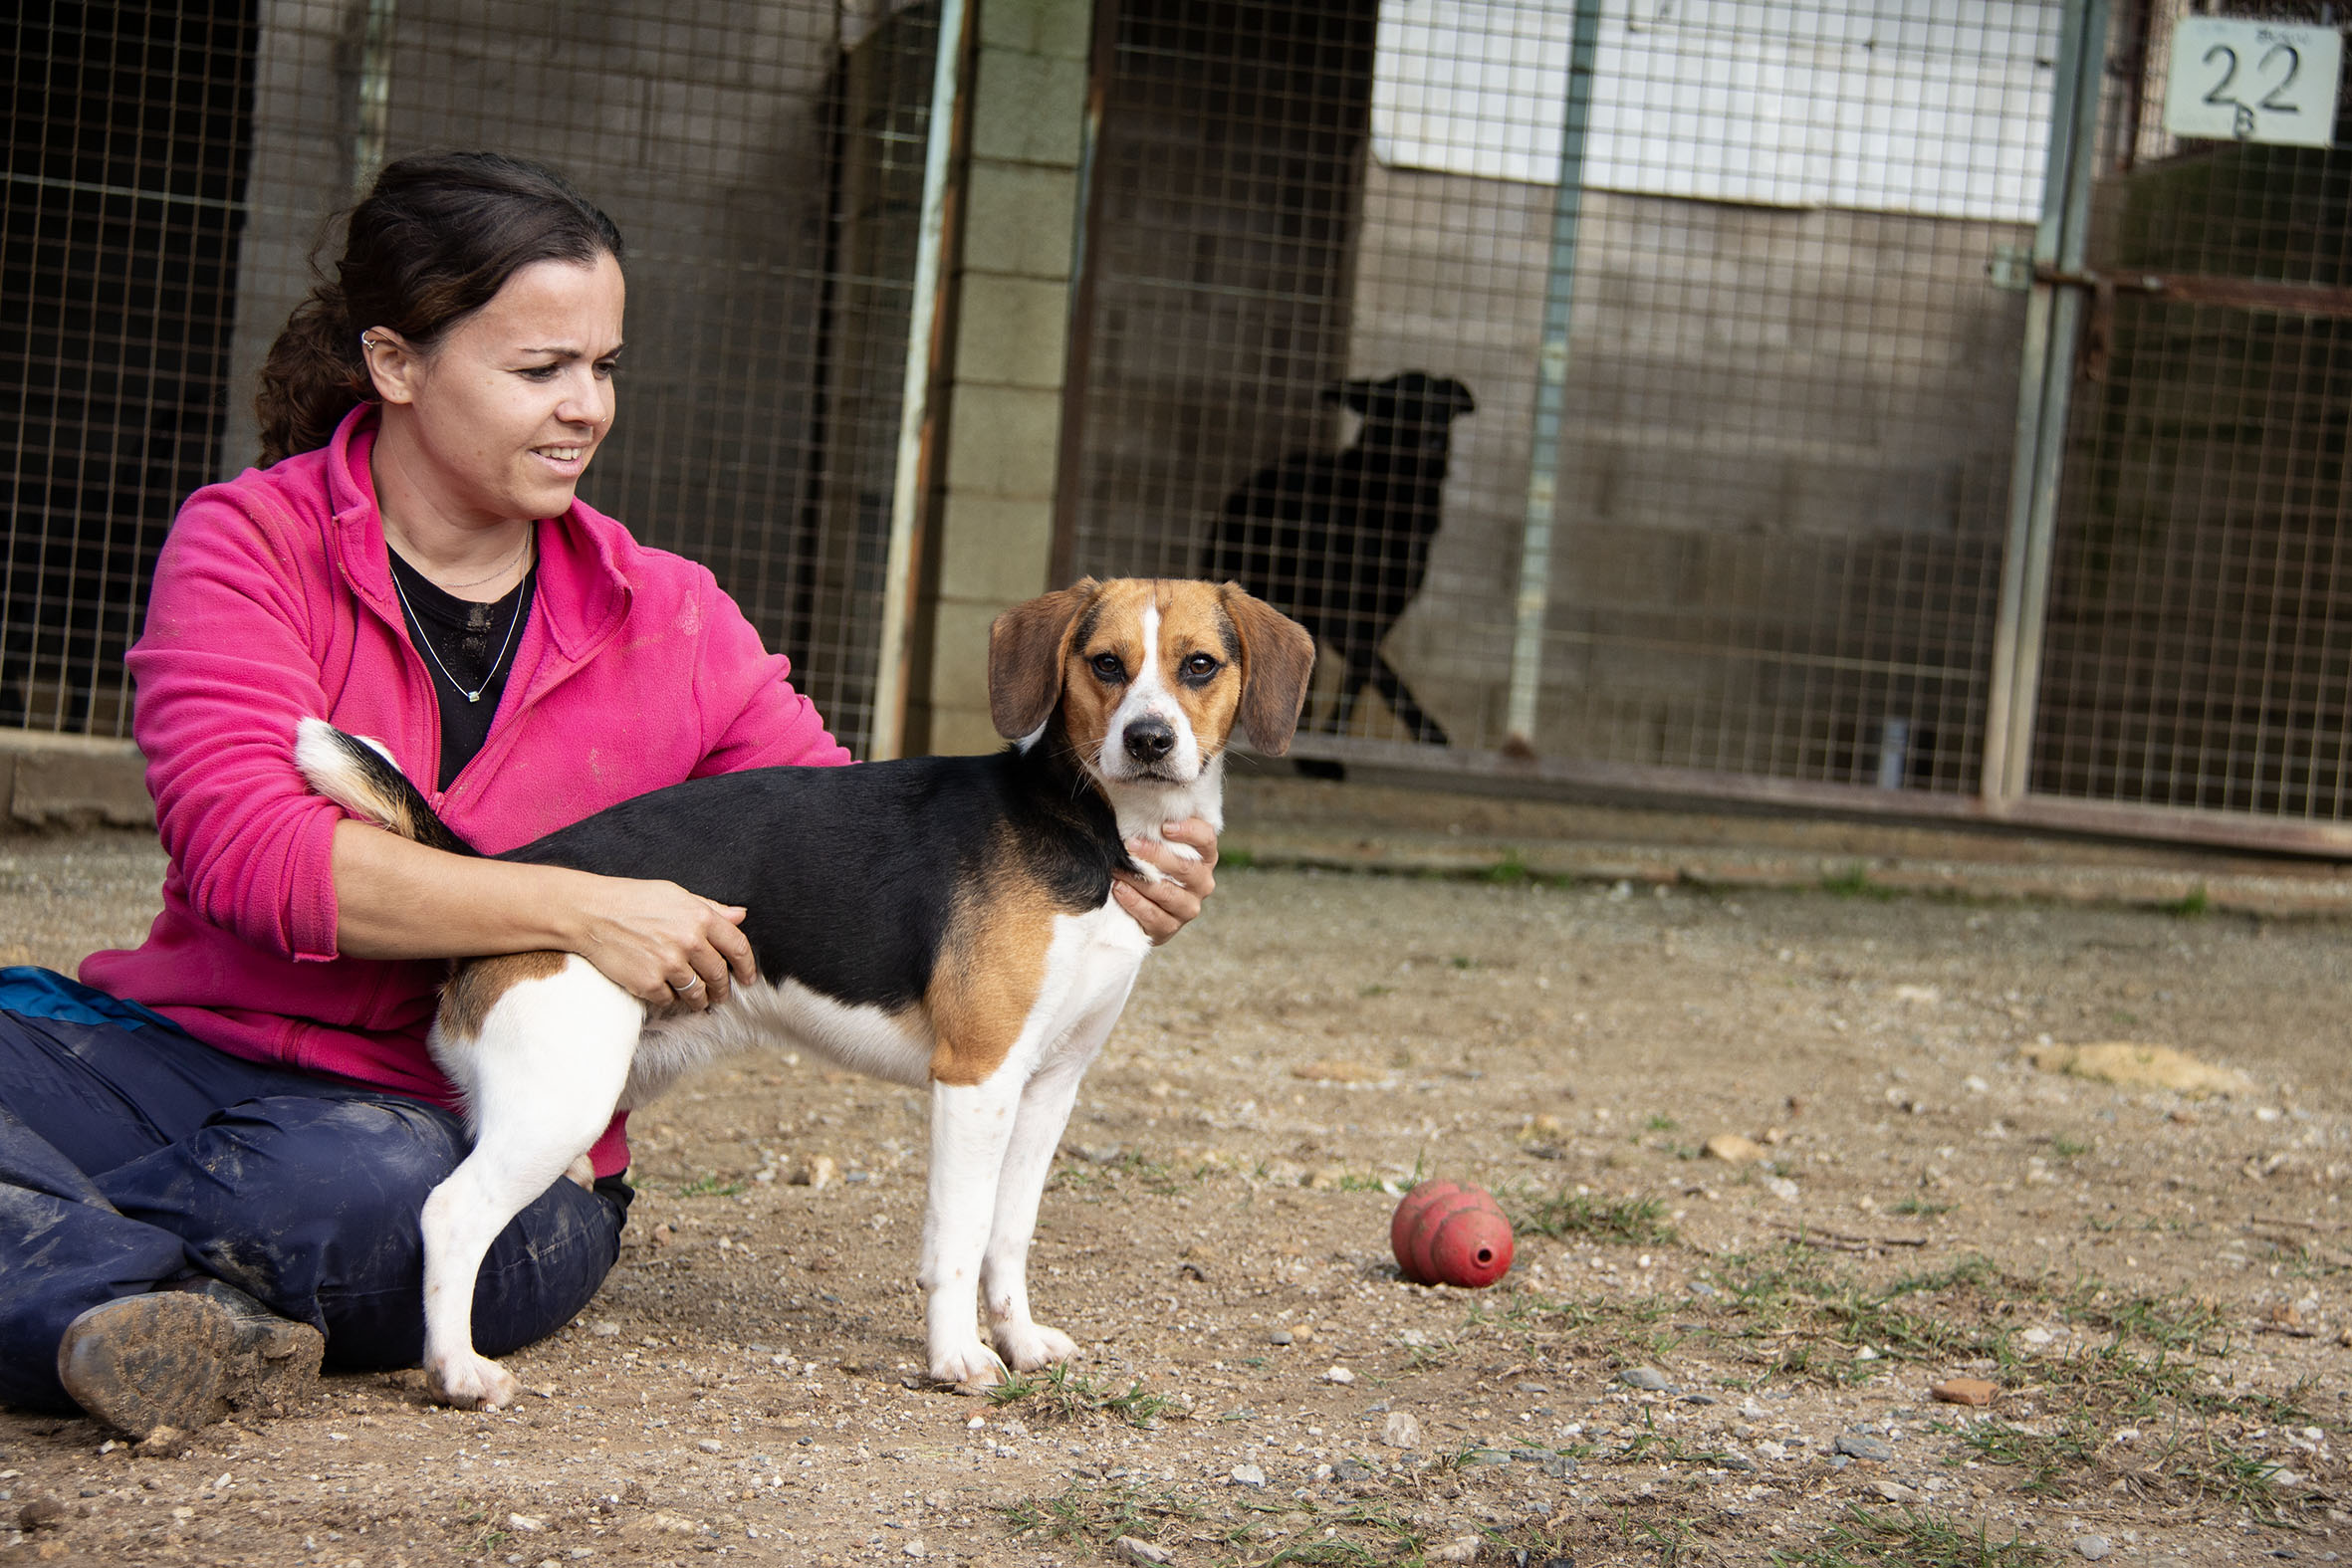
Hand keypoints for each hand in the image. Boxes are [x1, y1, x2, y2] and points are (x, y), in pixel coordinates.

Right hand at [564, 873, 754, 1008]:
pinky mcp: (648, 983)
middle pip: (720, 975)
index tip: (748, 978)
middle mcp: (689, 942)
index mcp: (700, 918)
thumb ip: (711, 909)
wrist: (592, 913)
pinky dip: (671, 1000)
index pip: (738, 947)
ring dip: (701, 1000)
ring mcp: (669, 965)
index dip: (747, 966)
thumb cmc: (634, 900)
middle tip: (723, 994)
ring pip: (697, 993)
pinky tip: (668, 994)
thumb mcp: (677, 895)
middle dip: (724, 988)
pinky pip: (669, 1001)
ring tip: (699, 1000)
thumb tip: (740, 916)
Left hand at [1112, 818, 1218, 944]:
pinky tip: (1119, 889)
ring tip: (1118, 867)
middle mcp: (1202, 883)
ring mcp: (1188, 907)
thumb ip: (1155, 826)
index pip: (1206, 840)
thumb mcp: (1157, 844)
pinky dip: (1134, 901)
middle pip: (1185, 868)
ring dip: (1140, 879)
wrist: (1143, 908)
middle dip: (1155, 855)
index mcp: (1204, 857)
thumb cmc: (1150, 864)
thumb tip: (1133, 798)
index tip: (1164, 826)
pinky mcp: (1170, 928)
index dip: (1189, 832)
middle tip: (1130, 844)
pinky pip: (1154, 916)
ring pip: (1167, 893)